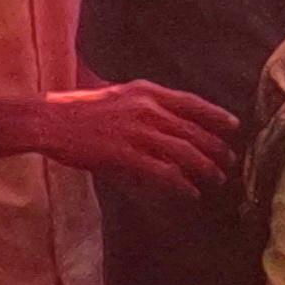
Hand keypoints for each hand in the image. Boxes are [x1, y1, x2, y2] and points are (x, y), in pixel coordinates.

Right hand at [13, 82, 239, 195]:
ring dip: (205, 168)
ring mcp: (137, 132)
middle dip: (216, 148)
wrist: (49, 120)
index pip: (193, 103)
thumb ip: (144, 105)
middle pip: (194, 131)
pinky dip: (181, 184)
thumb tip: (168, 122)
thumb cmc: (79, 110)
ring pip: (185, 152)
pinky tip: (190, 193)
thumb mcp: (118, 96)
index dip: (217, 116)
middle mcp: (147, 109)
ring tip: (215, 180)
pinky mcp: (125, 154)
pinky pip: (163, 172)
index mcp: (147, 92)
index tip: (235, 126)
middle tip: (228, 162)